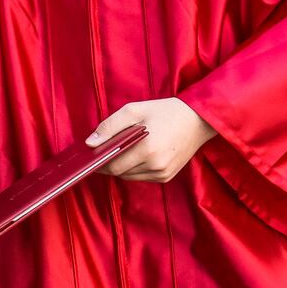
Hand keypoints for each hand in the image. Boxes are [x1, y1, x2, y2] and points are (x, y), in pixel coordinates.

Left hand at [89, 98, 216, 182]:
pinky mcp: (167, 176)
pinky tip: (135, 154)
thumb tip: (90, 143)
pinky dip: (134, 169)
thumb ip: (109, 126)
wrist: (197, 119)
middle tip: (101, 152)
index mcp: (147, 148)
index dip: (99, 162)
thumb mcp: (134, 110)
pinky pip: (142, 177)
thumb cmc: (164, 111)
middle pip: (120, 173)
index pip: (113, 166)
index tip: (90, 156)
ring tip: (118, 150)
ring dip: (121, 167)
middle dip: (108, 164)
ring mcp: (163, 173)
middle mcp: (156, 165)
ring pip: (130, 177)